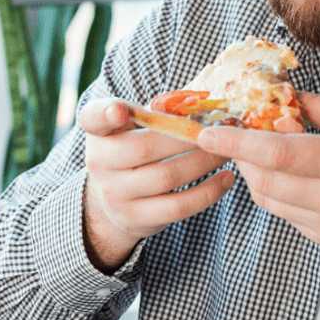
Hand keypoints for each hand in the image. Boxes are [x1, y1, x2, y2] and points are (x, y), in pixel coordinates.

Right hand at [79, 98, 234, 270]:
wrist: (113, 203)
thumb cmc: (133, 151)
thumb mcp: (132, 130)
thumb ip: (153, 114)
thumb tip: (200, 101)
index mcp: (99, 133)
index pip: (92, 118)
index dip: (105, 113)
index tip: (120, 110)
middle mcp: (99, 163)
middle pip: (146, 148)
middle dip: (188, 138)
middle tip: (219, 130)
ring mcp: (116, 194)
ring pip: (167, 177)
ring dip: (204, 162)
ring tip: (227, 152)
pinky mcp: (136, 218)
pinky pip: (178, 207)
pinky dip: (207, 193)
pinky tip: (226, 180)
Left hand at [196, 92, 319, 267]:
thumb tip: (285, 97)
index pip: (278, 152)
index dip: (237, 142)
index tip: (211, 132)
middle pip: (264, 180)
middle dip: (241, 159)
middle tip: (235, 139)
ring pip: (271, 201)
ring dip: (256, 176)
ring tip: (260, 156)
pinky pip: (288, 216)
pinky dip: (280, 194)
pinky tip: (289, 178)